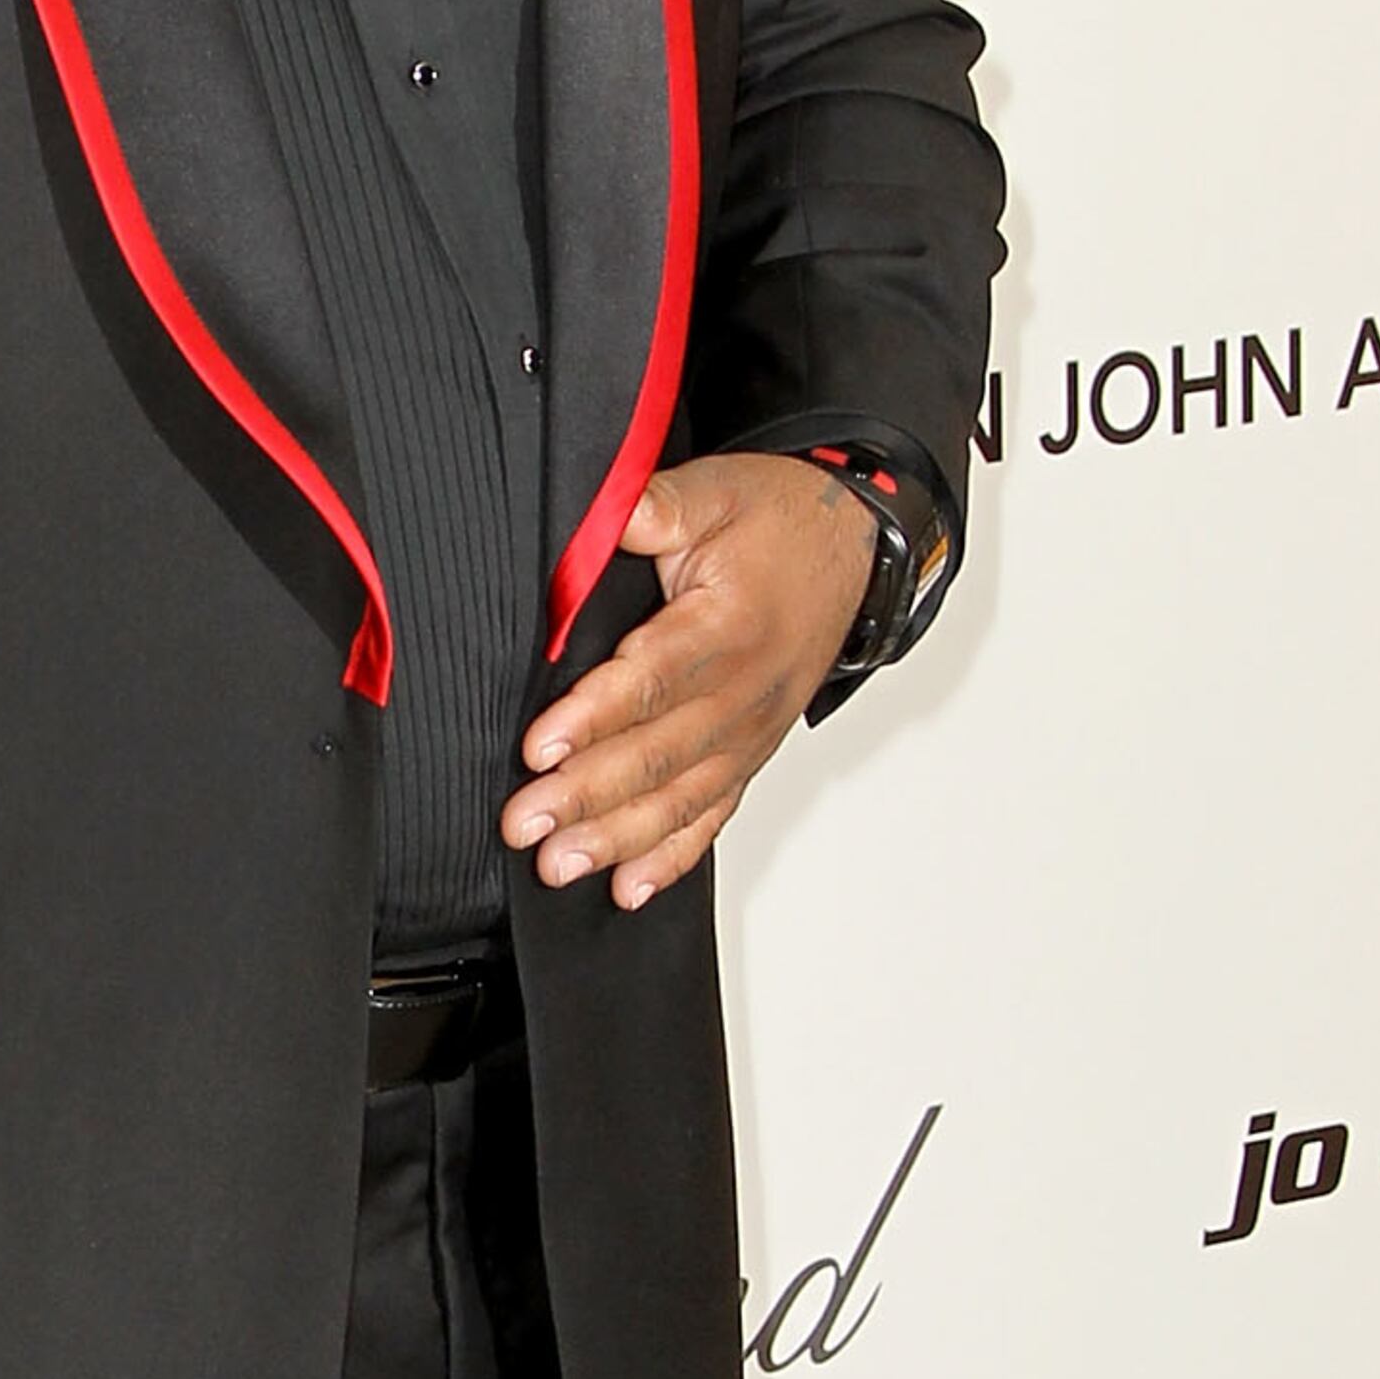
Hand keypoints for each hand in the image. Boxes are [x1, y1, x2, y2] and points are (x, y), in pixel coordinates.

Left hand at [500, 453, 876, 909]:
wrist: (851, 547)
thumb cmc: (780, 522)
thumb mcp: (716, 492)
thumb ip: (655, 506)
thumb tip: (604, 513)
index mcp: (729, 627)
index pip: (654, 680)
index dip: (594, 718)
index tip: (539, 748)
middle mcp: (745, 692)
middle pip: (659, 753)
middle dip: (587, 796)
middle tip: (527, 825)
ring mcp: (750, 731)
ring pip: (681, 797)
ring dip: (618, 838)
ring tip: (561, 865)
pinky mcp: (750, 752)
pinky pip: (713, 814)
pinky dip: (673, 856)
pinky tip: (630, 886)